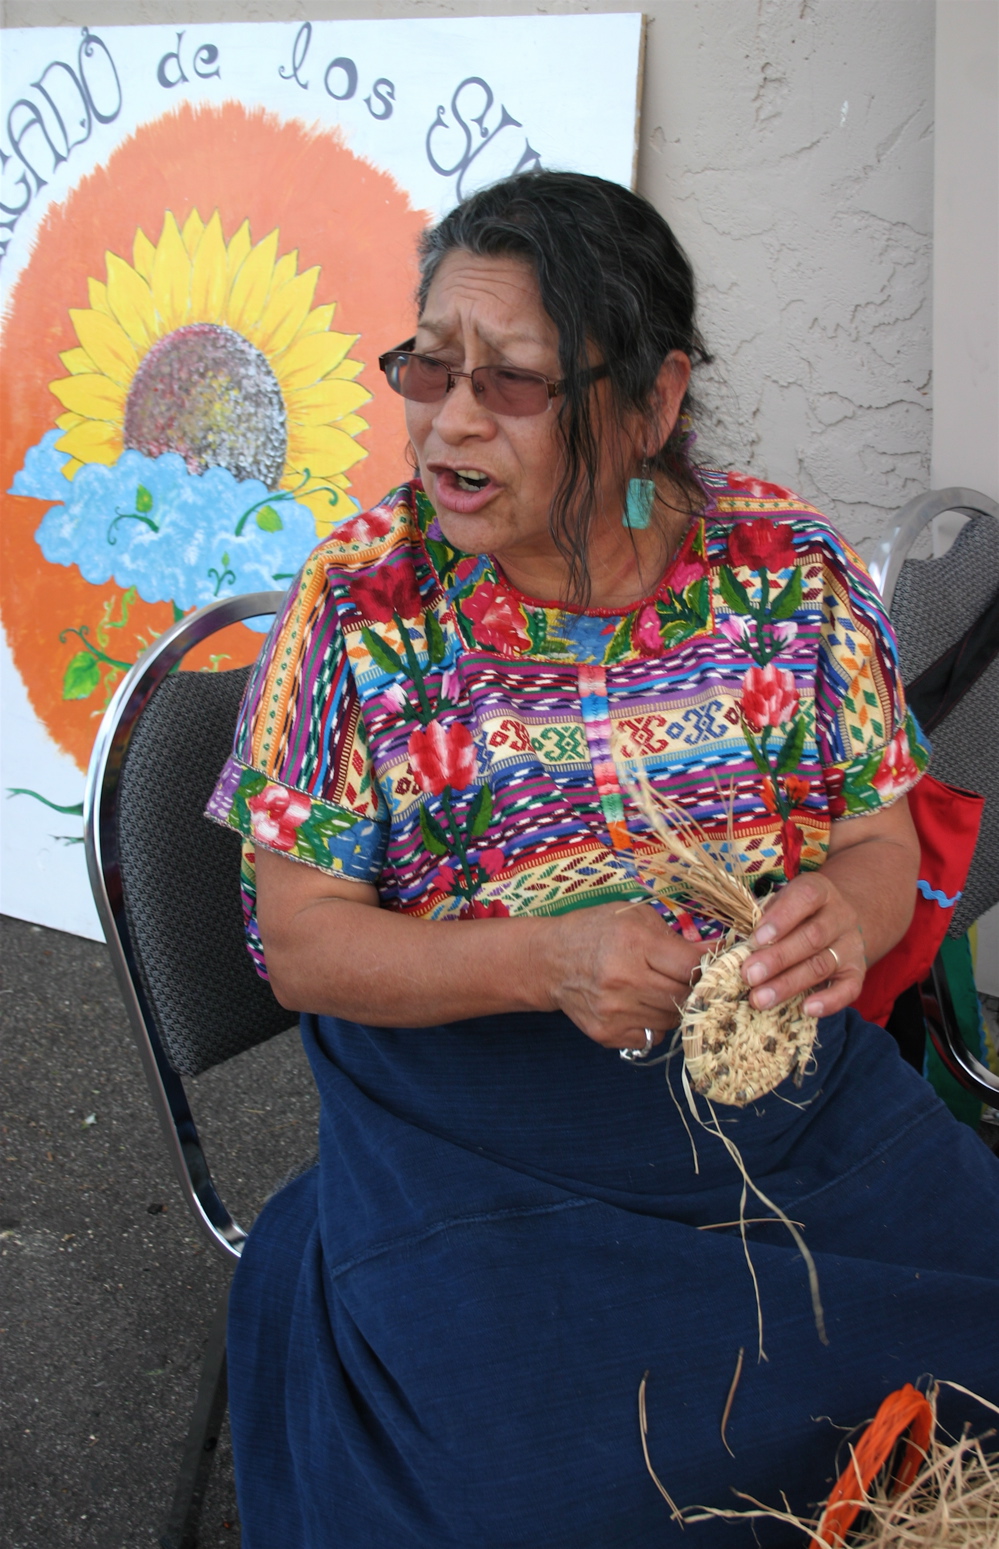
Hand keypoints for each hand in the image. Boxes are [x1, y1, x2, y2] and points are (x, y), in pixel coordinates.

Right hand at [543, 902, 707, 1051]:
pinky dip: (655, 1024)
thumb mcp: (636, 919)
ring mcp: (614, 1012)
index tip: (714, 966)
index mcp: (633, 944)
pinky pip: (652, 1037)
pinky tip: (642, 1005)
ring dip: (676, 1007)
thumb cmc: (595, 932)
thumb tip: (716, 953)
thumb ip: (676, 938)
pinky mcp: (607, 1034)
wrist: (549, 961)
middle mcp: (623, 981)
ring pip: (672, 1021)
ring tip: (663, 989)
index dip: (709, 967)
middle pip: (685, 997)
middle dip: (696, 990)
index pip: (691, 966)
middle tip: (693, 981)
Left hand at [740, 873, 866, 1016]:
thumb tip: (733, 943)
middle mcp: (840, 916)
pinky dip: (829, 1001)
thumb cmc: (796, 912)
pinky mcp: (858, 971)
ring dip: (790, 984)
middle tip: (748, 976)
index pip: (805, 898)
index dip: (781, 917)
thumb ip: (763, 916)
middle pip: (811, 937)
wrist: (840, 916)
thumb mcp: (782, 902)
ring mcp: (851, 944)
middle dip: (777, 958)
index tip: (756, 938)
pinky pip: (849, 988)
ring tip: (760, 999)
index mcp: (819, 891)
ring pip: (823, 965)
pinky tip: (806, 1009)